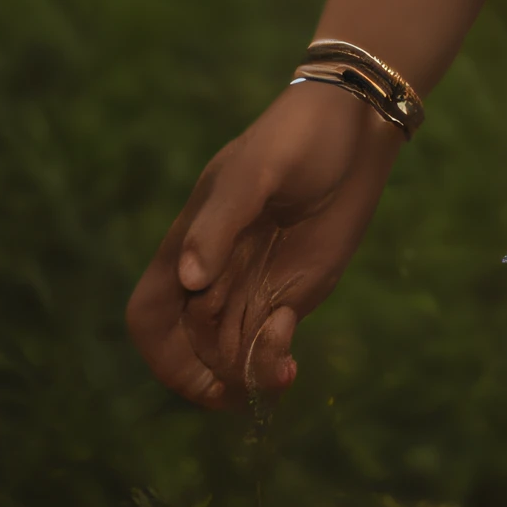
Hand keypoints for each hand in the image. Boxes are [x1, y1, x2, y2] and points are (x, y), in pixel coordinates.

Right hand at [126, 84, 400, 409]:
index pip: (150, 315)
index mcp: (190, 244)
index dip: (159, 352)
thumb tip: (190, 281)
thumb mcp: (256, 169)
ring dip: (247, 376)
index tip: (194, 370)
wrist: (356, 124)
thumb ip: (220, 223)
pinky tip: (289, 354)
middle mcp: (216, 275)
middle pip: (190, 350)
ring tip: (282, 372)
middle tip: (244, 382)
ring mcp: (254, 287)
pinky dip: (273, 361)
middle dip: (210, 376)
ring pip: (230, 357)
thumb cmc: (298, 135)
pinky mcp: (291, 293)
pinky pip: (268, 346)